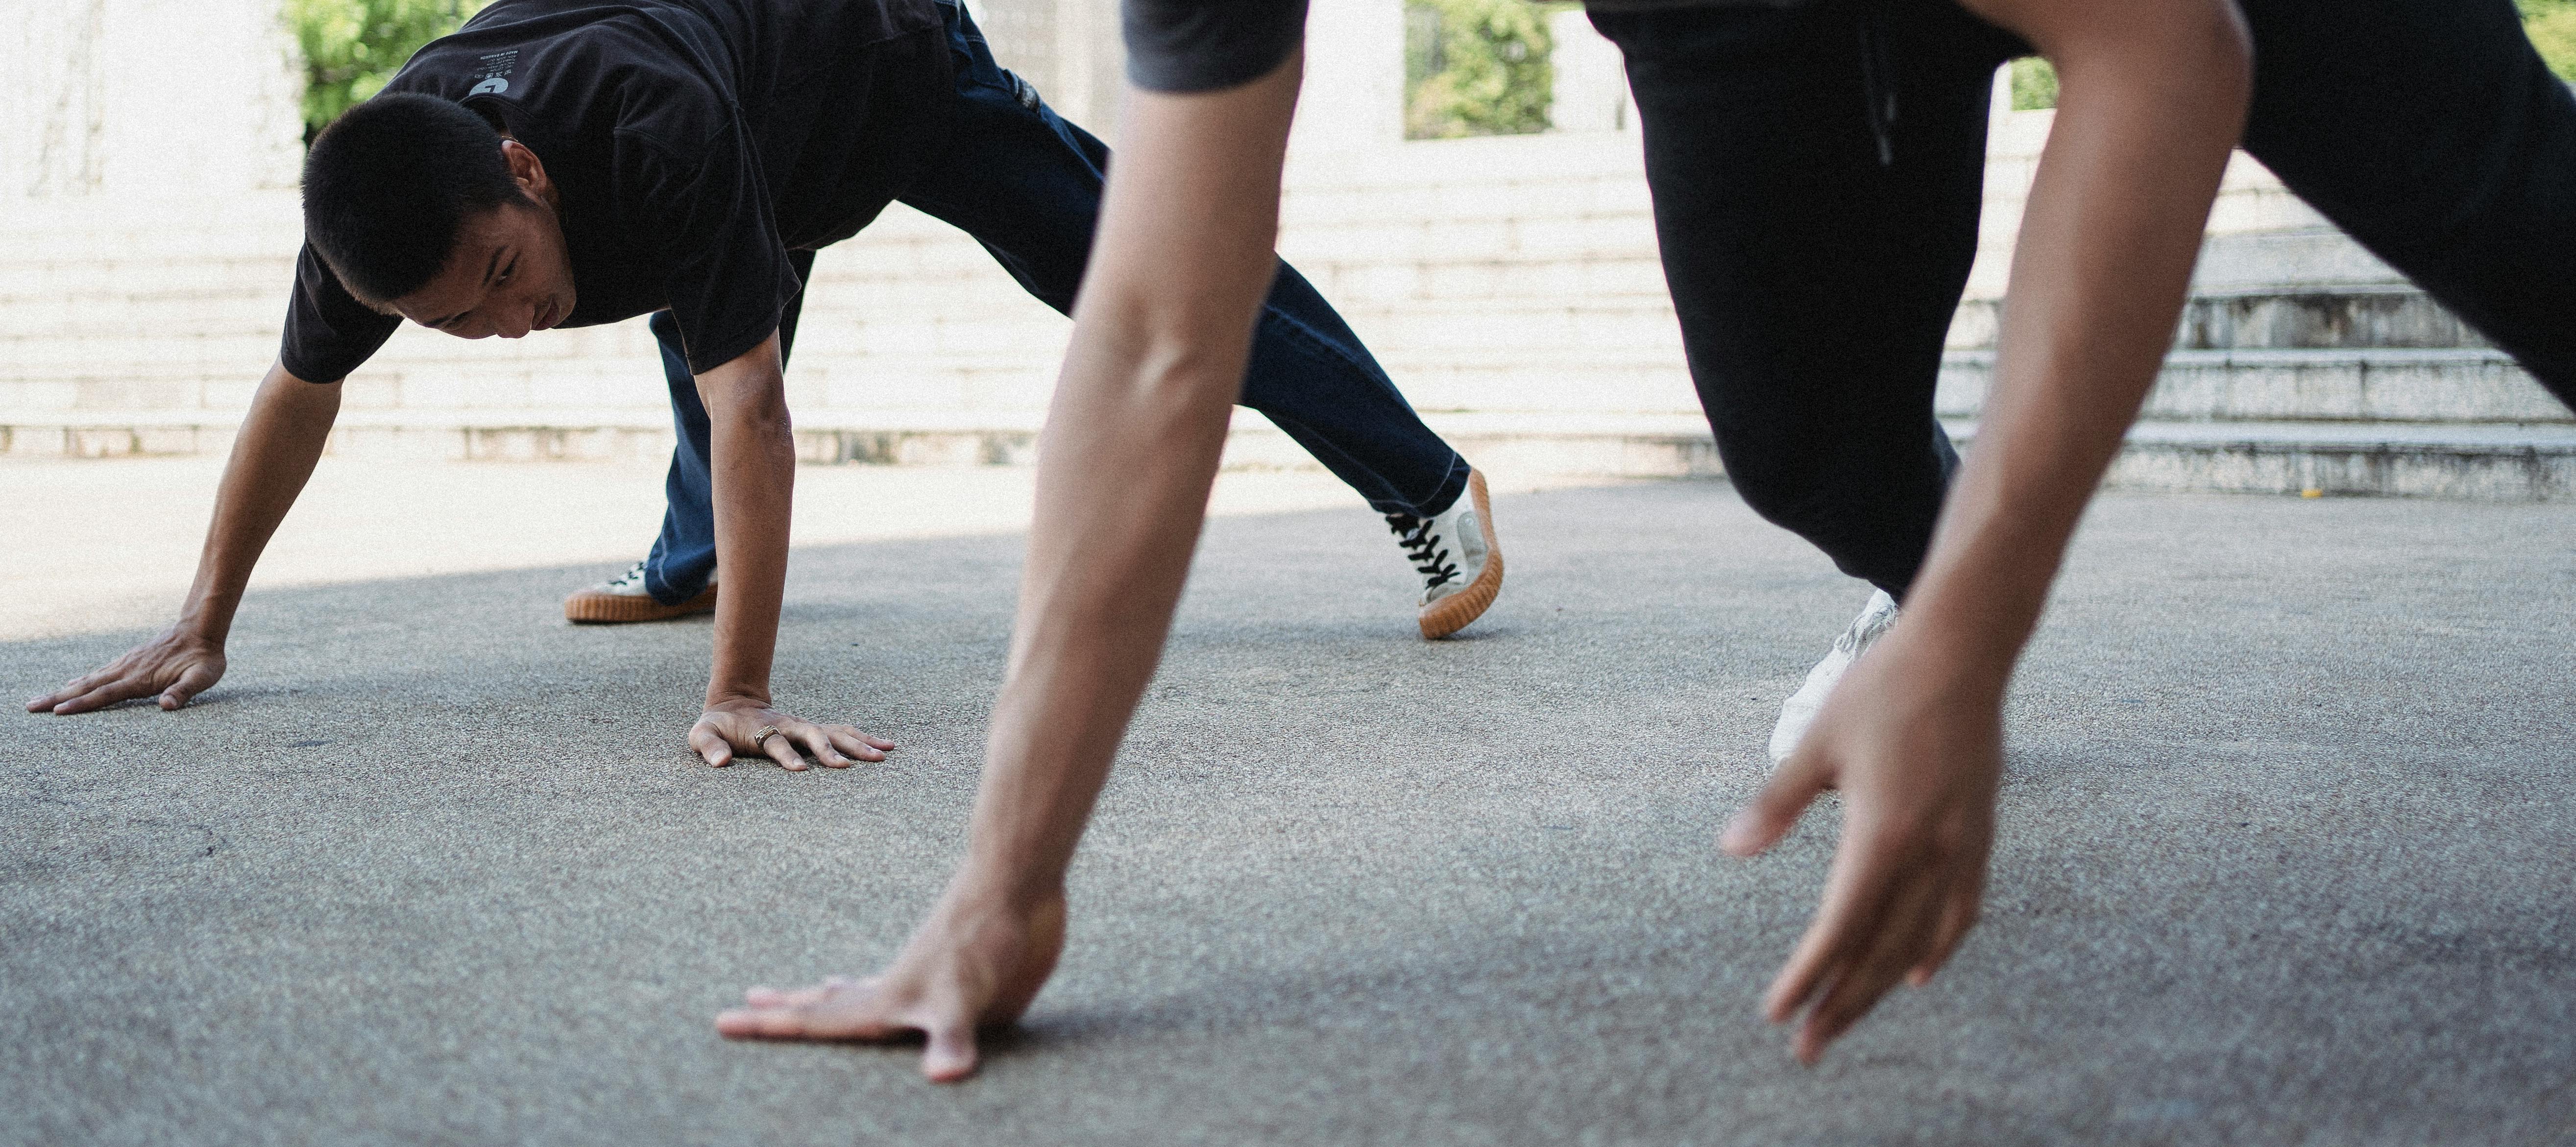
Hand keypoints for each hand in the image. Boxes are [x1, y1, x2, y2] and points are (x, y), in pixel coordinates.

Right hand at [26, 626, 226, 714]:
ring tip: (42, 700)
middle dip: (58, 698)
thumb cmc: (204, 658)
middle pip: (87, 687)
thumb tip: (167, 706)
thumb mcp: (202, 677)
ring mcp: (126, 664)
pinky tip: (74, 685)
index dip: (82, 705)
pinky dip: (83, 681)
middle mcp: (127, 670)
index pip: (105, 695)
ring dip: (65, 690)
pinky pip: (100, 673)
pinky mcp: (129, 660)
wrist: (201, 629)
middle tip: (30, 707)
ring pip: (90, 679)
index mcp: (140, 679)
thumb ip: (184, 691)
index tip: (57, 712)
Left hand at [689, 698, 893, 770]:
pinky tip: (884, 747)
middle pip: (814, 735)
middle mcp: (789, 726)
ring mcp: (803, 727)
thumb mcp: (701, 735)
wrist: (733, 704)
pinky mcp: (812, 731)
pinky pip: (842, 733)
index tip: (801, 771)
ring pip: (835, 732)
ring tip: (884, 754)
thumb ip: (709, 746)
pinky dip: (863, 738)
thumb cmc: (716, 726)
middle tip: (849, 766)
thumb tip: (720, 763)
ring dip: (858, 742)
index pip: (776, 743)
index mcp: (762, 730)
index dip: (786, 756)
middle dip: (831, 751)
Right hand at [715, 882, 1066, 1081]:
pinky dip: (871, 987)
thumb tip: (944, 1077)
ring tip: (801, 992)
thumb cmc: (986, 941)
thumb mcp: (966, 997)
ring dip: (826, 996)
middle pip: (826, 1005)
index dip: (770, 1026)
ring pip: (858, 992)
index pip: (816, 1021)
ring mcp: (918, 979)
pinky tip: (870, 981)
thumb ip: (949, 1038)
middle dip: (784, 1011)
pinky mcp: (948, 974)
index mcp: (886, 1003)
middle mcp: (894, 991)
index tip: (722, 1021)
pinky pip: (894, 985)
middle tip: (740, 1006)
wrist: (1014, 882)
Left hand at [1721, 626, 2004, 1063]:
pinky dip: (1938, 948)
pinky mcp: (1981, 834)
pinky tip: (1916, 972)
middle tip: (1807, 1049)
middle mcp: (1930, 850)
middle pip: (1881, 951)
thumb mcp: (1817, 741)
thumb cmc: (1882, 689)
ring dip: (1882, 987)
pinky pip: (1961, 910)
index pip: (1840, 928)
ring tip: (1848, 1021)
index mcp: (1884, 831)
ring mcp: (1964, 846)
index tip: (1779, 1013)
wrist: (1962, 651)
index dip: (1808, 976)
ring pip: (1921, 940)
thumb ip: (1776, 801)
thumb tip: (1732, 848)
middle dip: (1842, 1005)